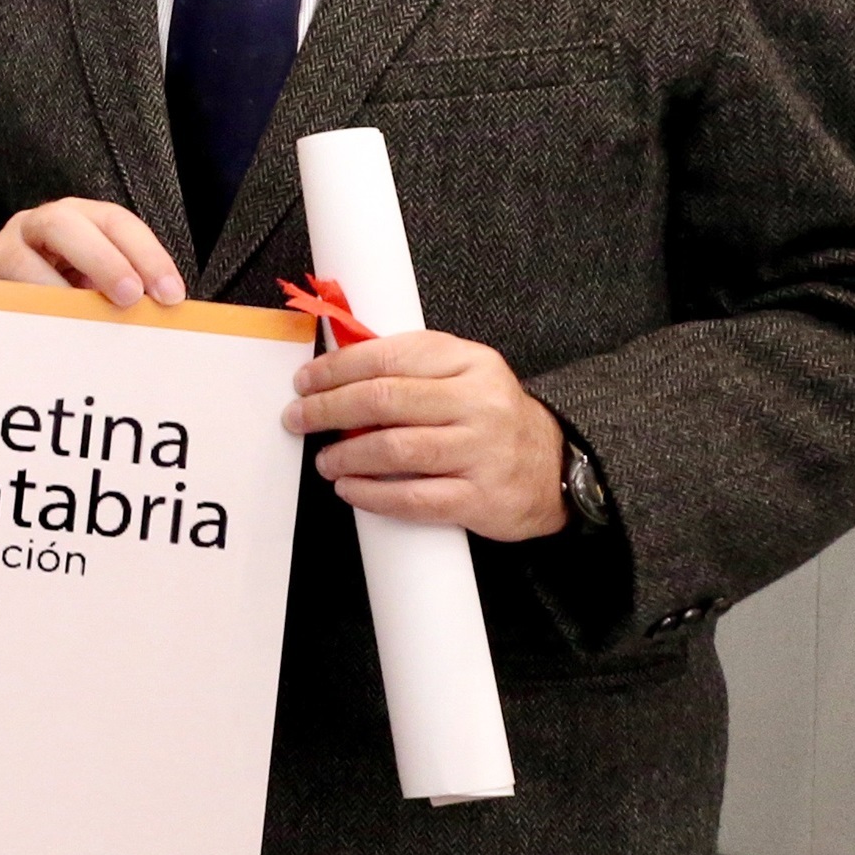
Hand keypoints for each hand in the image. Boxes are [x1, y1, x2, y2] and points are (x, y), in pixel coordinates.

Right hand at [0, 198, 182, 308]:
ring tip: (81, 321)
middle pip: (64, 222)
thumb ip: (123, 293)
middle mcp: (33, 227)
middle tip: (130, 297)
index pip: (114, 221)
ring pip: (21, 259)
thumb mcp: (94, 291)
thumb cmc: (58, 302)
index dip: (146, 253)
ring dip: (55, 290)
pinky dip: (17, 312)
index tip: (171, 294)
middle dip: (103, 258)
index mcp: (75, 221)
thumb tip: (164, 315)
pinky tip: (41, 337)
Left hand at [283, 328, 567, 538]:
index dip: (336, 369)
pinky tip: (349, 489)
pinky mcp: (481, 498)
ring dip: (345, 455)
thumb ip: (409, 366)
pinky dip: (371, 495)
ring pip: (394, 449)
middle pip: (384, 400)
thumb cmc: (491, 417)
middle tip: (298, 418)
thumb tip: (334, 368)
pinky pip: (413, 498)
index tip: (305, 381)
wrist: (556, 466)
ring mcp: (482, 452)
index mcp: (469, 362)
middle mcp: (479, 403)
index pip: (388, 356)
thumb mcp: (462, 374)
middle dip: (328, 409)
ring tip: (324, 459)